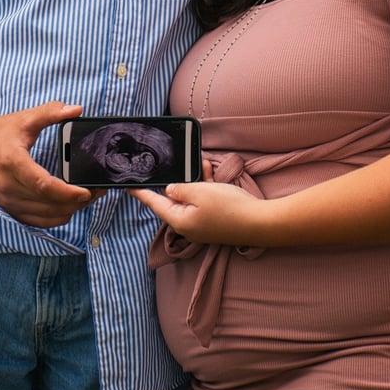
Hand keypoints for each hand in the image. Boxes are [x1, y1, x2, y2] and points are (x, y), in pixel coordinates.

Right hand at [0, 93, 99, 227]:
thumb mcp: (24, 119)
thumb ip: (51, 113)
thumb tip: (77, 109)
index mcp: (13, 163)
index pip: (43, 185)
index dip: (67, 192)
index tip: (86, 191)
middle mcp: (8, 187)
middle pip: (48, 205)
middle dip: (76, 202)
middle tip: (97, 191)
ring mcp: (7, 201)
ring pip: (44, 217)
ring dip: (68, 211)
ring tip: (87, 198)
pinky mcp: (8, 209)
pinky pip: (36, 222)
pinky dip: (54, 218)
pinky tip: (68, 208)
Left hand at [131, 179, 262, 245]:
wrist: (260, 222)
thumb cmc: (228, 207)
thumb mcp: (199, 192)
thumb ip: (180, 189)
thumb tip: (170, 190)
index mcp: (180, 221)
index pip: (155, 204)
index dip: (141, 193)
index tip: (128, 186)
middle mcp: (189, 225)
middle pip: (174, 200)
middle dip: (174, 182)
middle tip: (167, 167)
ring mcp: (203, 224)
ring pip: (191, 198)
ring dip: (193, 180)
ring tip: (197, 163)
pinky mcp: (216, 220)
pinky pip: (204, 201)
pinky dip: (205, 186)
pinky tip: (208, 171)